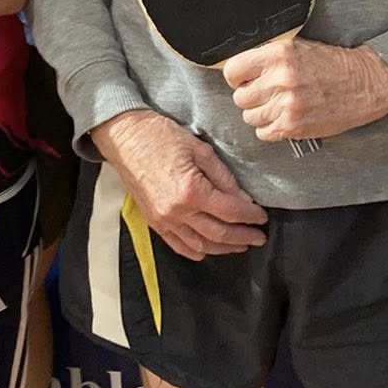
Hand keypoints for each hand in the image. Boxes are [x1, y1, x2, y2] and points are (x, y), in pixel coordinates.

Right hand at [93, 109, 266, 261]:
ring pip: (201, 244)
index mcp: (191, 191)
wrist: (125, 137)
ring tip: (241, 245)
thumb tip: (244, 200)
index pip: (231, 211)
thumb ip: (224, 178)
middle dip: (243, 237)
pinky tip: (210, 249)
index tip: (262, 217)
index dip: (251, 216)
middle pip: (219, 233)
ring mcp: (163, 220)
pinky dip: (197, 250)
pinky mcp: (153, 222)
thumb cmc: (161, 137)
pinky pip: (178, 245)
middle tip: (259, 237)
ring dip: (224, 248)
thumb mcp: (201, 150)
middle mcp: (177, 211)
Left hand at [222, 39, 387, 142]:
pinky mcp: (293, 126)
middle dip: (251, 97)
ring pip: (250, 117)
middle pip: (240, 97)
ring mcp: (286, 105)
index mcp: (278, 54)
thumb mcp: (298, 47)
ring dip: (260, 114)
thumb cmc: (332, 64)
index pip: (233, 71)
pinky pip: (263, 133)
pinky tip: (284, 118)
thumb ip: (268, 58)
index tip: (245, 80)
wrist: (365, 83)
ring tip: (278, 106)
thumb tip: (240, 71)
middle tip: (267, 94)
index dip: (237, 78)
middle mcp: (280, 79)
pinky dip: (271, 128)